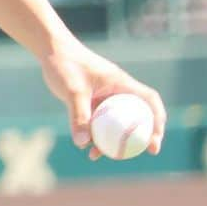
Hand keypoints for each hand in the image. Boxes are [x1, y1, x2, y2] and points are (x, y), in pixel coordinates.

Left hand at [39, 38, 166, 159]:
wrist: (49, 50)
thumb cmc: (64, 63)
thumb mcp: (72, 89)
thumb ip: (78, 114)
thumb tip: (82, 143)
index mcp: (121, 83)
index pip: (148, 101)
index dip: (157, 121)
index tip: (153, 142)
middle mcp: (116, 90)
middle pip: (137, 116)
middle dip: (139, 137)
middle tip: (135, 155)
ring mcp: (104, 97)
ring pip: (116, 123)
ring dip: (111, 140)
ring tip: (95, 155)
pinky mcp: (91, 102)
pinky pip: (99, 122)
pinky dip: (95, 135)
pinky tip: (83, 147)